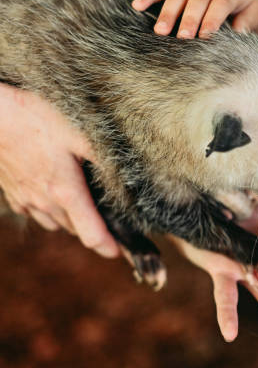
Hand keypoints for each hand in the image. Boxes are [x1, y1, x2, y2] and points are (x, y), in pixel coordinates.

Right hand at [0, 82, 118, 257]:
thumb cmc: (37, 119)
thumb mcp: (81, 134)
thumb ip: (106, 159)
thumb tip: (131, 178)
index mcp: (66, 193)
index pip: (91, 235)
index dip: (108, 247)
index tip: (119, 252)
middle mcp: (45, 203)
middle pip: (76, 230)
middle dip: (94, 230)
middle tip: (111, 223)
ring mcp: (25, 199)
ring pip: (55, 222)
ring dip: (72, 220)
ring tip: (86, 205)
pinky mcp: (12, 193)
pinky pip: (35, 211)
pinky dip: (50, 209)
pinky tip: (55, 192)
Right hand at [132, 0, 257, 38]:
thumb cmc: (245, 6)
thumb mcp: (252, 13)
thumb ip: (245, 25)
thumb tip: (238, 37)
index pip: (220, 3)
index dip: (212, 19)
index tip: (205, 37)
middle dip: (189, 19)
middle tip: (183, 38)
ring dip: (168, 12)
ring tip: (160, 31)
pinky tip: (137, 6)